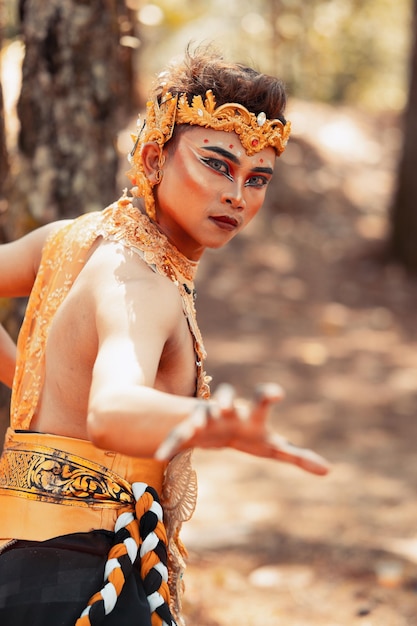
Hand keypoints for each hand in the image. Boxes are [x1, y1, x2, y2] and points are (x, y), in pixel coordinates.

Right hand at [155, 383, 329, 475]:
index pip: (261, 401)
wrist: (215, 425)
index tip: (276, 392)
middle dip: (227, 401)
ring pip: (201, 414)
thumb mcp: (270, 446)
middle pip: (227, 399)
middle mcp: (227, 411)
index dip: (267, 396)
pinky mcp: (187, 430)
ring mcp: (206, 418)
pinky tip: (160, 456)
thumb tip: (329, 470)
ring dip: (199, 418)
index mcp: (250, 416)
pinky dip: (169, 445)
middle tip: (227, 405)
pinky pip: (177, 437)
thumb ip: (297, 455)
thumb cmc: (248, 435)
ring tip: (197, 426)